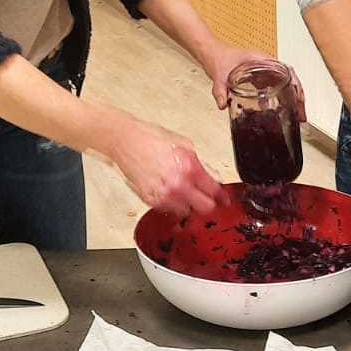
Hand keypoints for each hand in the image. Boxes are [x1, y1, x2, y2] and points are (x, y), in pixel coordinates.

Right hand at [101, 114, 225, 216]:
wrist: (126, 141)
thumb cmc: (151, 138)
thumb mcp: (185, 145)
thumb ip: (202, 164)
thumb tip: (212, 178)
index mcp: (189, 168)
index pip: (213, 190)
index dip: (222, 196)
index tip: (224, 200)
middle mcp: (178, 185)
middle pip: (204, 208)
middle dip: (208, 203)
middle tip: (206, 197)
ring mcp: (163, 195)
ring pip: (187, 211)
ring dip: (189, 204)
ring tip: (184, 191)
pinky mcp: (151, 200)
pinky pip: (169, 210)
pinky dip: (173, 203)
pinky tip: (171, 191)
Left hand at [204, 45, 306, 120]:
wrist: (212, 54)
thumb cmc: (219, 57)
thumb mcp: (219, 75)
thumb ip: (219, 90)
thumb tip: (222, 103)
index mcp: (261, 60)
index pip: (287, 71)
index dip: (296, 85)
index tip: (300, 97)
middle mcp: (266, 64)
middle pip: (290, 80)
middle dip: (298, 97)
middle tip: (301, 113)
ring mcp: (263, 70)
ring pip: (284, 84)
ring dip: (291, 98)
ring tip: (295, 114)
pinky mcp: (259, 77)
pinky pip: (274, 87)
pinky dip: (278, 98)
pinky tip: (275, 110)